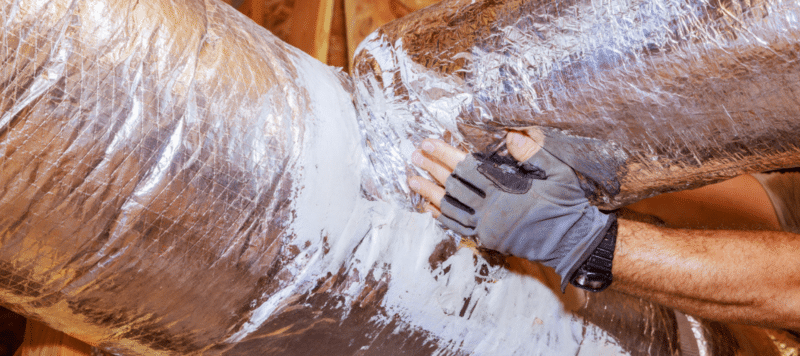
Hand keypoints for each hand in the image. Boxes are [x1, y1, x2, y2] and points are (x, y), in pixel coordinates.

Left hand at [409, 130, 613, 289]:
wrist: (572, 242)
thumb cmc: (566, 204)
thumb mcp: (556, 172)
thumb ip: (532, 151)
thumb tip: (511, 133)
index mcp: (505, 190)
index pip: (465, 168)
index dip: (444, 154)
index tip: (428, 142)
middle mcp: (491, 210)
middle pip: (452, 186)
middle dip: (430, 169)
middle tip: (414, 156)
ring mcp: (487, 228)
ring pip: (449, 209)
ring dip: (428, 193)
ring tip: (412, 180)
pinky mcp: (488, 240)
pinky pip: (457, 227)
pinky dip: (441, 216)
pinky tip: (430, 207)